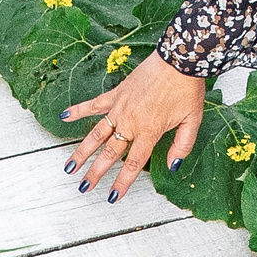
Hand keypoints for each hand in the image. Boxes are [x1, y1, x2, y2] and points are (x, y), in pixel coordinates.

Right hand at [61, 51, 206, 201]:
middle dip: (95, 172)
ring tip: (70, 166)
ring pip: (96, 134)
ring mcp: (120, 107)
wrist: (179, 59)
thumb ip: (181, 146)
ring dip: (82, 151)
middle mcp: (130, 122)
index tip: (112, 197)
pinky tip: (64, 117)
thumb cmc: (187, 90)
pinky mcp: (116, 93)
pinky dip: (78, 110)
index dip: (122, 182)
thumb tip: (173, 166)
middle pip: (109, 153)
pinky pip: (94, 104)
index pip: (133, 163)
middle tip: (84, 187)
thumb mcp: (192, 121)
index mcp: (149, 131)